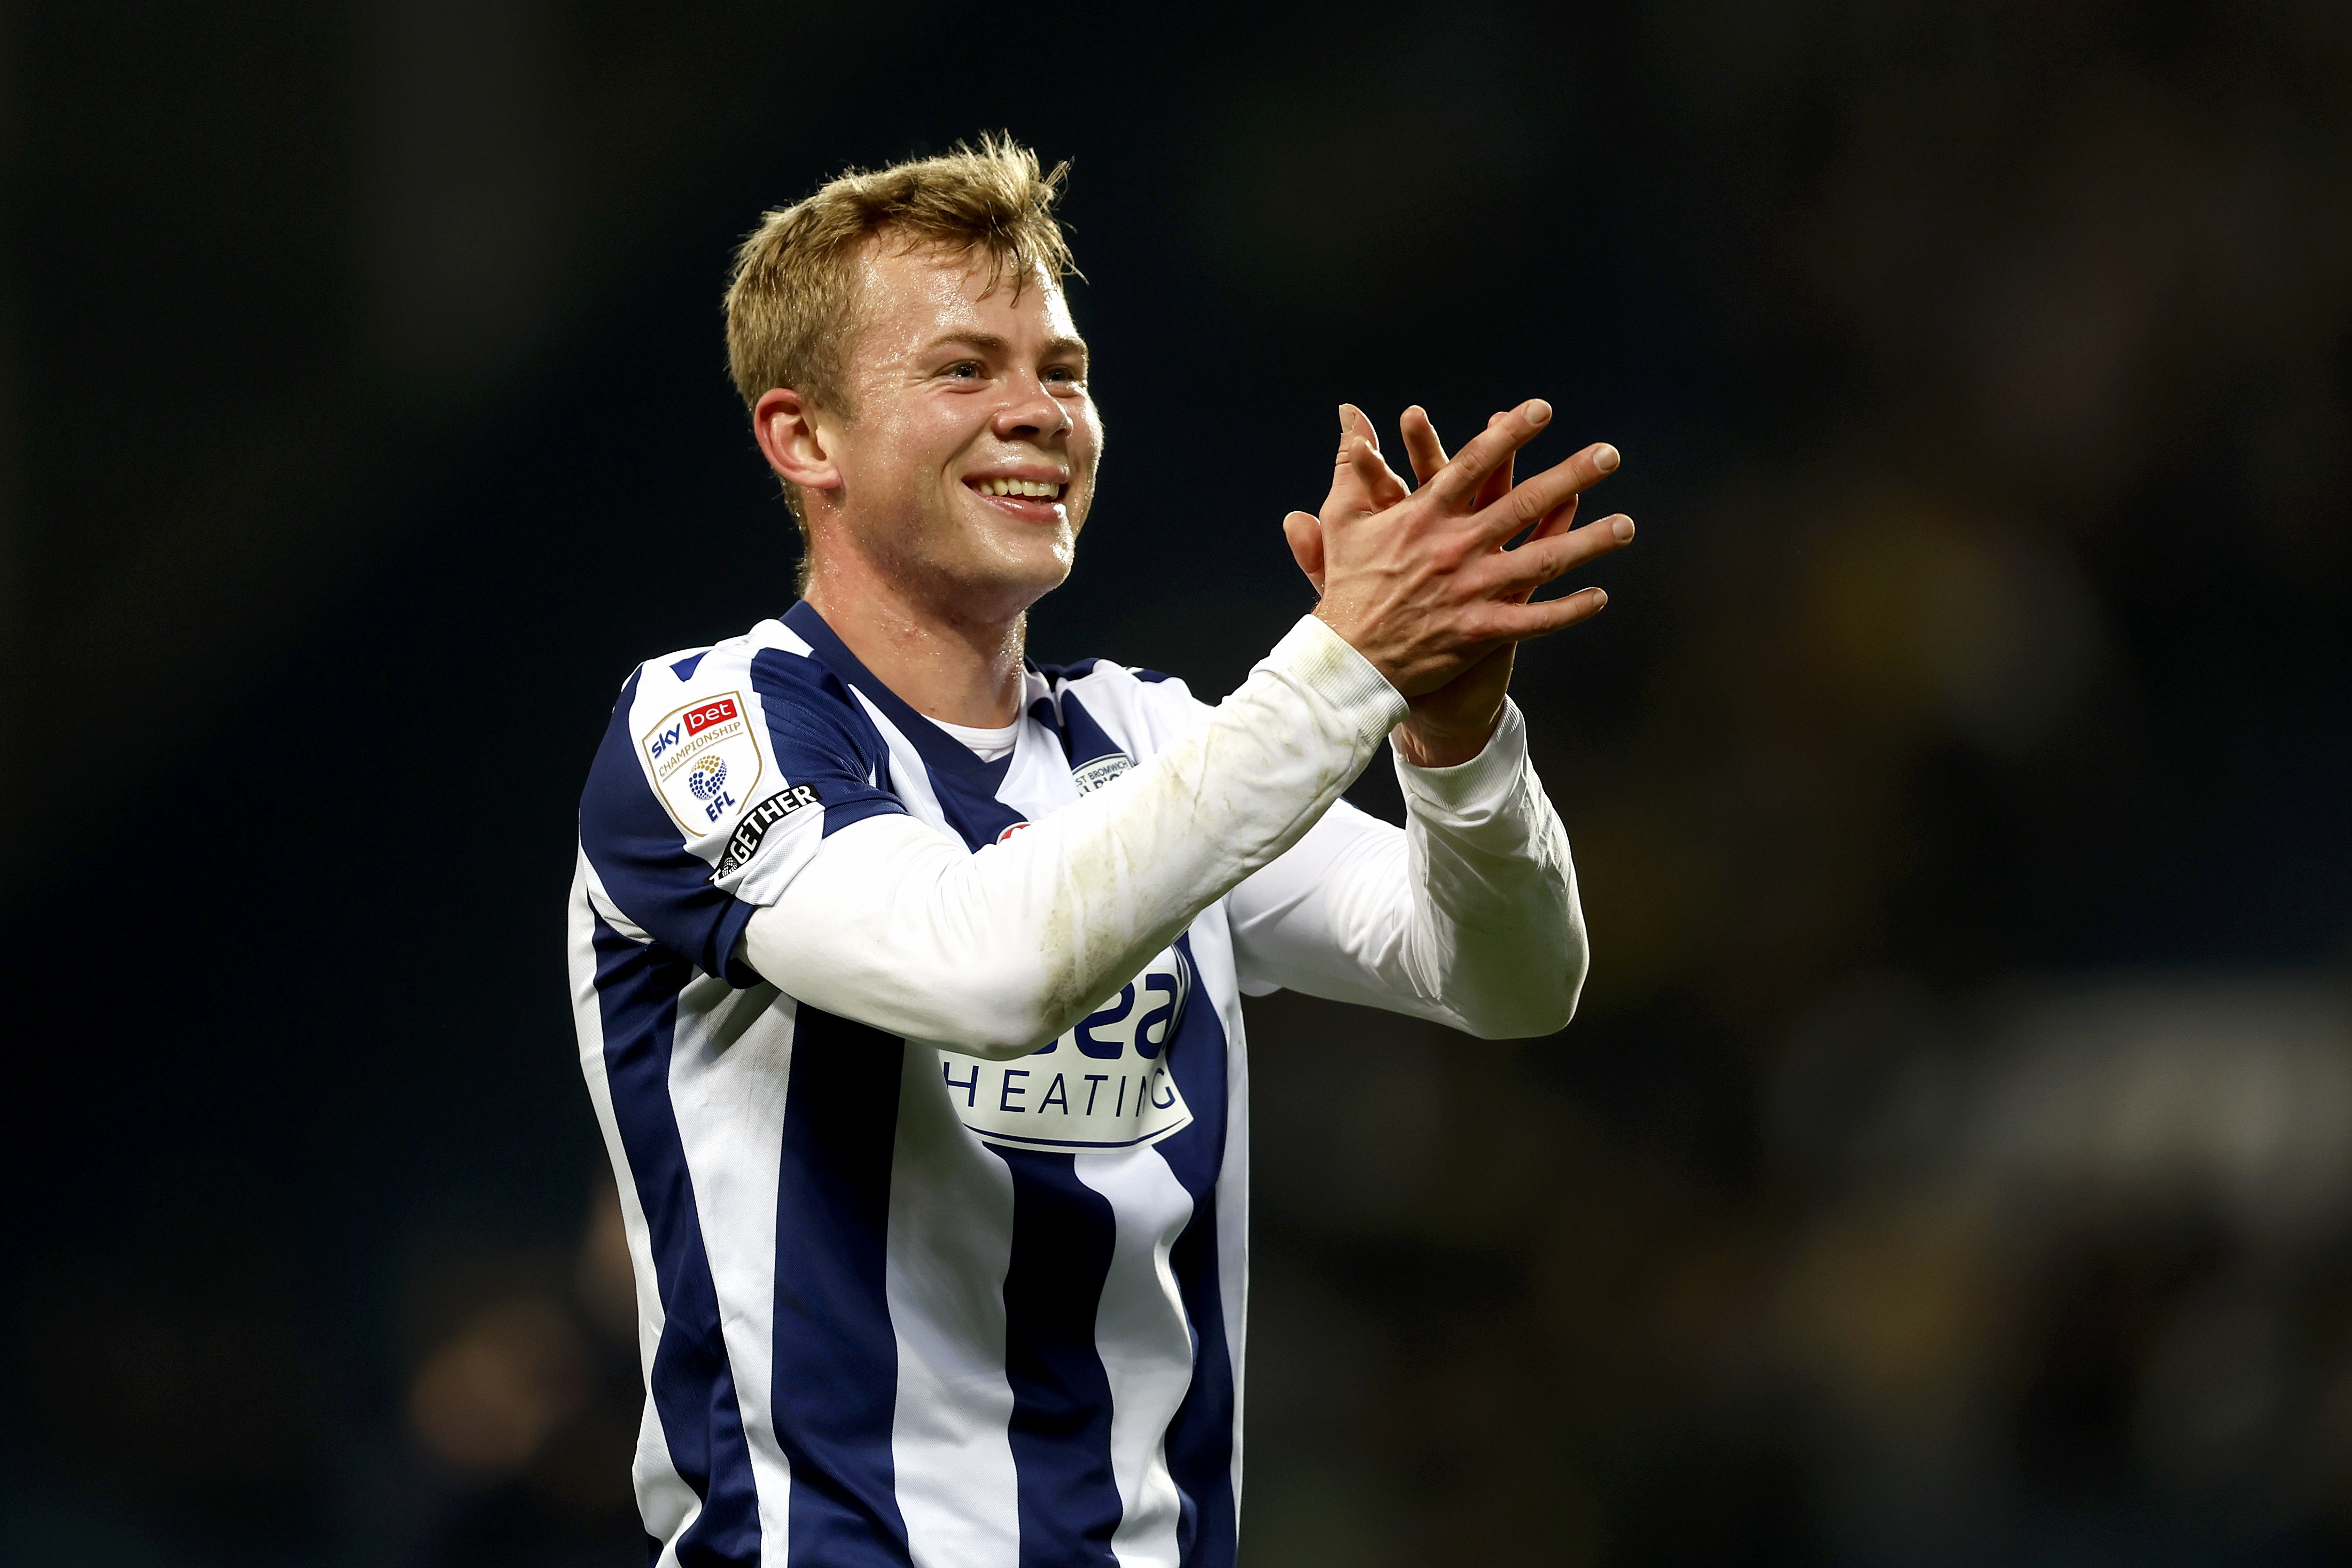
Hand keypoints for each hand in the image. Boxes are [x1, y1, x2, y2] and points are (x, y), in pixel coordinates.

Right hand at [1283, 401, 1632, 764]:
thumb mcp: (1344, 517)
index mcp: (1423, 516)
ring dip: (1588, 543)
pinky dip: (1568, 610)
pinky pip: (1535, 621)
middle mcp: (1454, 548)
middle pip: (1522, 504)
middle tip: (1609, 454)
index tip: (1542, 409)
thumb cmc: (1346, 584)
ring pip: (1541, 561)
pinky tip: (1600, 597)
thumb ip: (1352, 461)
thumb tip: (1348, 411)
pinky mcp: (1481, 631)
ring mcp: (1472, 590)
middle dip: (1569, 475)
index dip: (1508, 434)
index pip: (1473, 465)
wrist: (1348, 661)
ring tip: (1627, 526)